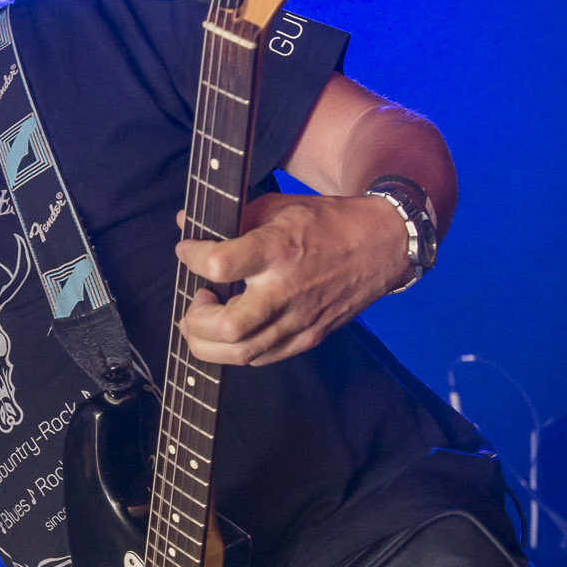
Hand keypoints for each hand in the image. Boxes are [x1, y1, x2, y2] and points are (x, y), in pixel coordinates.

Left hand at [176, 191, 410, 367]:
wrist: (381, 246)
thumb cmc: (329, 223)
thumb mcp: (279, 207)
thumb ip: (232, 218)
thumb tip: (185, 224)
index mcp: (278, 250)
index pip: (219, 264)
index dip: (191, 258)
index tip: (187, 251)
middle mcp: (286, 290)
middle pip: (228, 327)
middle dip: (196, 320)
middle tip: (197, 300)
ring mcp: (299, 320)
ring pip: (242, 354)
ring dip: (209, 344)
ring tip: (205, 321)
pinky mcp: (309, 338)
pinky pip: (262, 358)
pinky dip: (237, 350)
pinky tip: (234, 331)